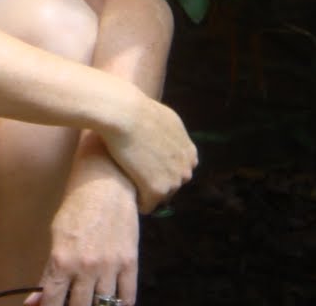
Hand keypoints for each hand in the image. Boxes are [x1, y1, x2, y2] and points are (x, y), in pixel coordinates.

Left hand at [23, 170, 139, 305]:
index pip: (53, 300)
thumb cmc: (76, 206)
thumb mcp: (55, 235)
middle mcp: (86, 267)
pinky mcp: (130, 263)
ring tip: (88, 300)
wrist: (106, 183)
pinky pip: (127, 297)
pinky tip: (111, 303)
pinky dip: (119, 305)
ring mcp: (110, 266)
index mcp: (62, 259)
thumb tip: (34, 302)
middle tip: (70, 301)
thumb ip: (48, 272)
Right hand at [101, 94, 195, 211]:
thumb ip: (173, 136)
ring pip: (159, 196)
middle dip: (155, 181)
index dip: (160, 168)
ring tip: (128, 181)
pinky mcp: (157, 191)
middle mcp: (186, 169)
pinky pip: (147, 205)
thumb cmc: (138, 110)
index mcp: (190, 153)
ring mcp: (174, 181)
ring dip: (146, 191)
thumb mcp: (168, 120)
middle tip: (134, 172)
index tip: (144, 163)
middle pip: (171, 185)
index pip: (178, 170)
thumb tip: (168, 141)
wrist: (125, 114)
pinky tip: (126, 191)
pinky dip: (137, 201)